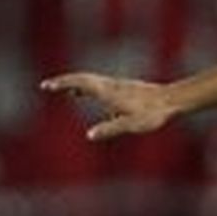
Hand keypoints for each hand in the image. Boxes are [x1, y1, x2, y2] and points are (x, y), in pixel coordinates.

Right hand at [40, 72, 175, 141]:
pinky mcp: (126, 89)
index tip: (46, 86)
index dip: (61, 84)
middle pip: (82, 79)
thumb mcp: (130, 124)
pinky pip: (104, 88)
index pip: (78, 83)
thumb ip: (109, 128)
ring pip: (93, 82)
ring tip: (69, 93)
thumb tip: (89, 135)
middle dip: (64, 83)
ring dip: (79, 86)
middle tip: (49, 87)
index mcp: (107, 91)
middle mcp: (110, 85)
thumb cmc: (152, 114)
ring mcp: (118, 86)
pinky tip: (100, 101)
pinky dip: (95, 91)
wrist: (170, 100)